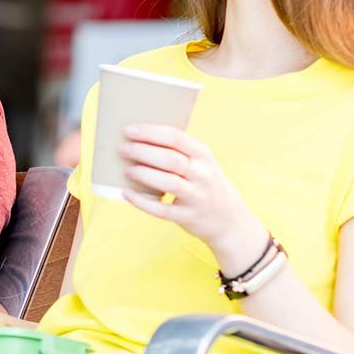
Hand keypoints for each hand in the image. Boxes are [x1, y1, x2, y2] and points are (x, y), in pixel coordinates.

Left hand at [119, 123, 267, 269]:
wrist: (232, 222)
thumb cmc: (209, 187)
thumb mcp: (204, 165)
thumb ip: (181, 153)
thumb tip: (140, 139)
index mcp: (205, 156)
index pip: (176, 138)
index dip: (150, 133)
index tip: (129, 130)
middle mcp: (203, 175)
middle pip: (170, 159)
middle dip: (142, 152)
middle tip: (121, 149)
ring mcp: (197, 197)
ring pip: (168, 182)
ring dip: (144, 174)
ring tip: (126, 169)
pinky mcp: (188, 217)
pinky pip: (162, 209)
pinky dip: (142, 202)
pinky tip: (127, 194)